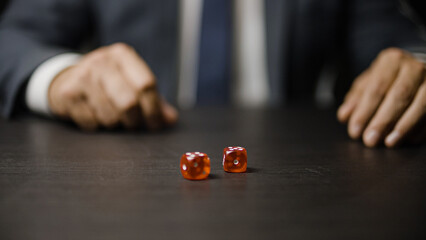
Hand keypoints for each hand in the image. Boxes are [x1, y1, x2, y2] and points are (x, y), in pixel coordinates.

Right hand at [49, 43, 177, 130]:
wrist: (66, 79)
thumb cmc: (107, 84)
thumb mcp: (131, 84)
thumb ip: (154, 100)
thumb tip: (171, 119)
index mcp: (123, 55)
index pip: (146, 84)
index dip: (154, 109)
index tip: (156, 124)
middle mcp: (102, 61)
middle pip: (129, 102)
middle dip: (135, 120)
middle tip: (134, 125)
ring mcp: (83, 75)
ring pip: (110, 116)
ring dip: (115, 124)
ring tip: (112, 116)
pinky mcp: (68, 93)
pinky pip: (92, 122)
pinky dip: (96, 125)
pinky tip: (94, 114)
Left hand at [337, 48, 425, 147]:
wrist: (417, 71)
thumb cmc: (389, 79)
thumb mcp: (368, 84)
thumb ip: (356, 99)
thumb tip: (344, 116)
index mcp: (392, 61)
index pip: (376, 88)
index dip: (364, 111)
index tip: (355, 131)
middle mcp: (415, 67)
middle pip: (399, 95)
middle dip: (383, 121)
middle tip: (370, 140)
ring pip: (422, 104)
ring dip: (405, 126)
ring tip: (389, 143)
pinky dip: (421, 129)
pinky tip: (408, 140)